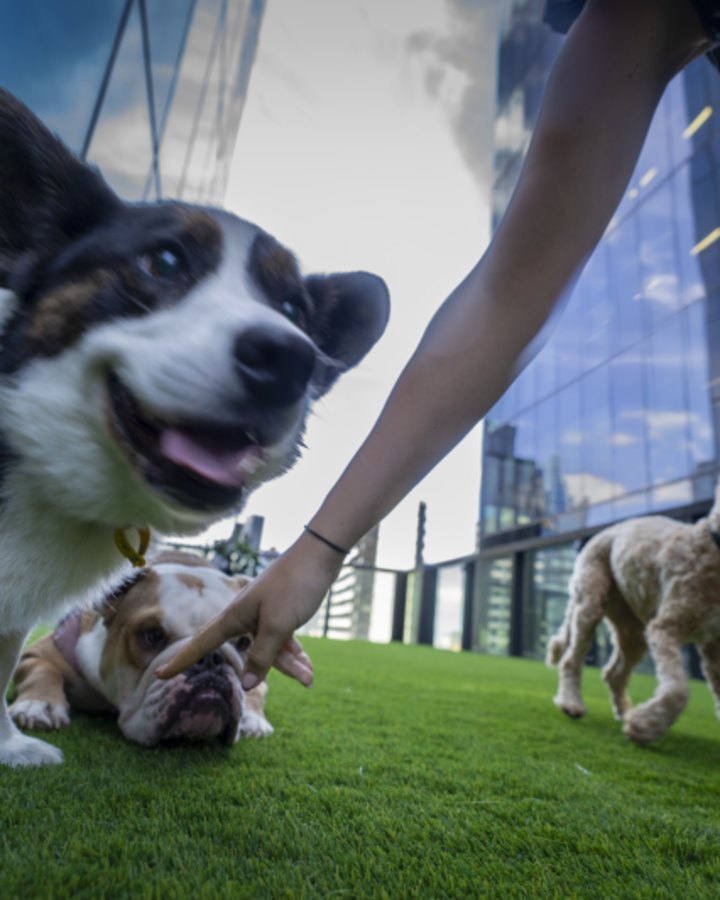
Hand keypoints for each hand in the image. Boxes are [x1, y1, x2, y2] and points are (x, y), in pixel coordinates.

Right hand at [155, 533, 345, 688]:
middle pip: (247, 652)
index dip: (181, 660)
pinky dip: (295, 652)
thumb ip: (262, 656)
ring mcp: (263, 614)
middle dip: (265, 670)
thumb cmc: (294, 585)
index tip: (159, 673)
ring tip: (310, 676)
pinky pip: (283, 641)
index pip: (201, 643)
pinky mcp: (281, 613)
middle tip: (287, 682)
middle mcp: (245, 616)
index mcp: (234, 615)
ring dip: (290, 663)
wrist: (320, 555)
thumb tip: (246, 685)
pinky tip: (309, 667)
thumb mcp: (277, 625)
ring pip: (270, 649)